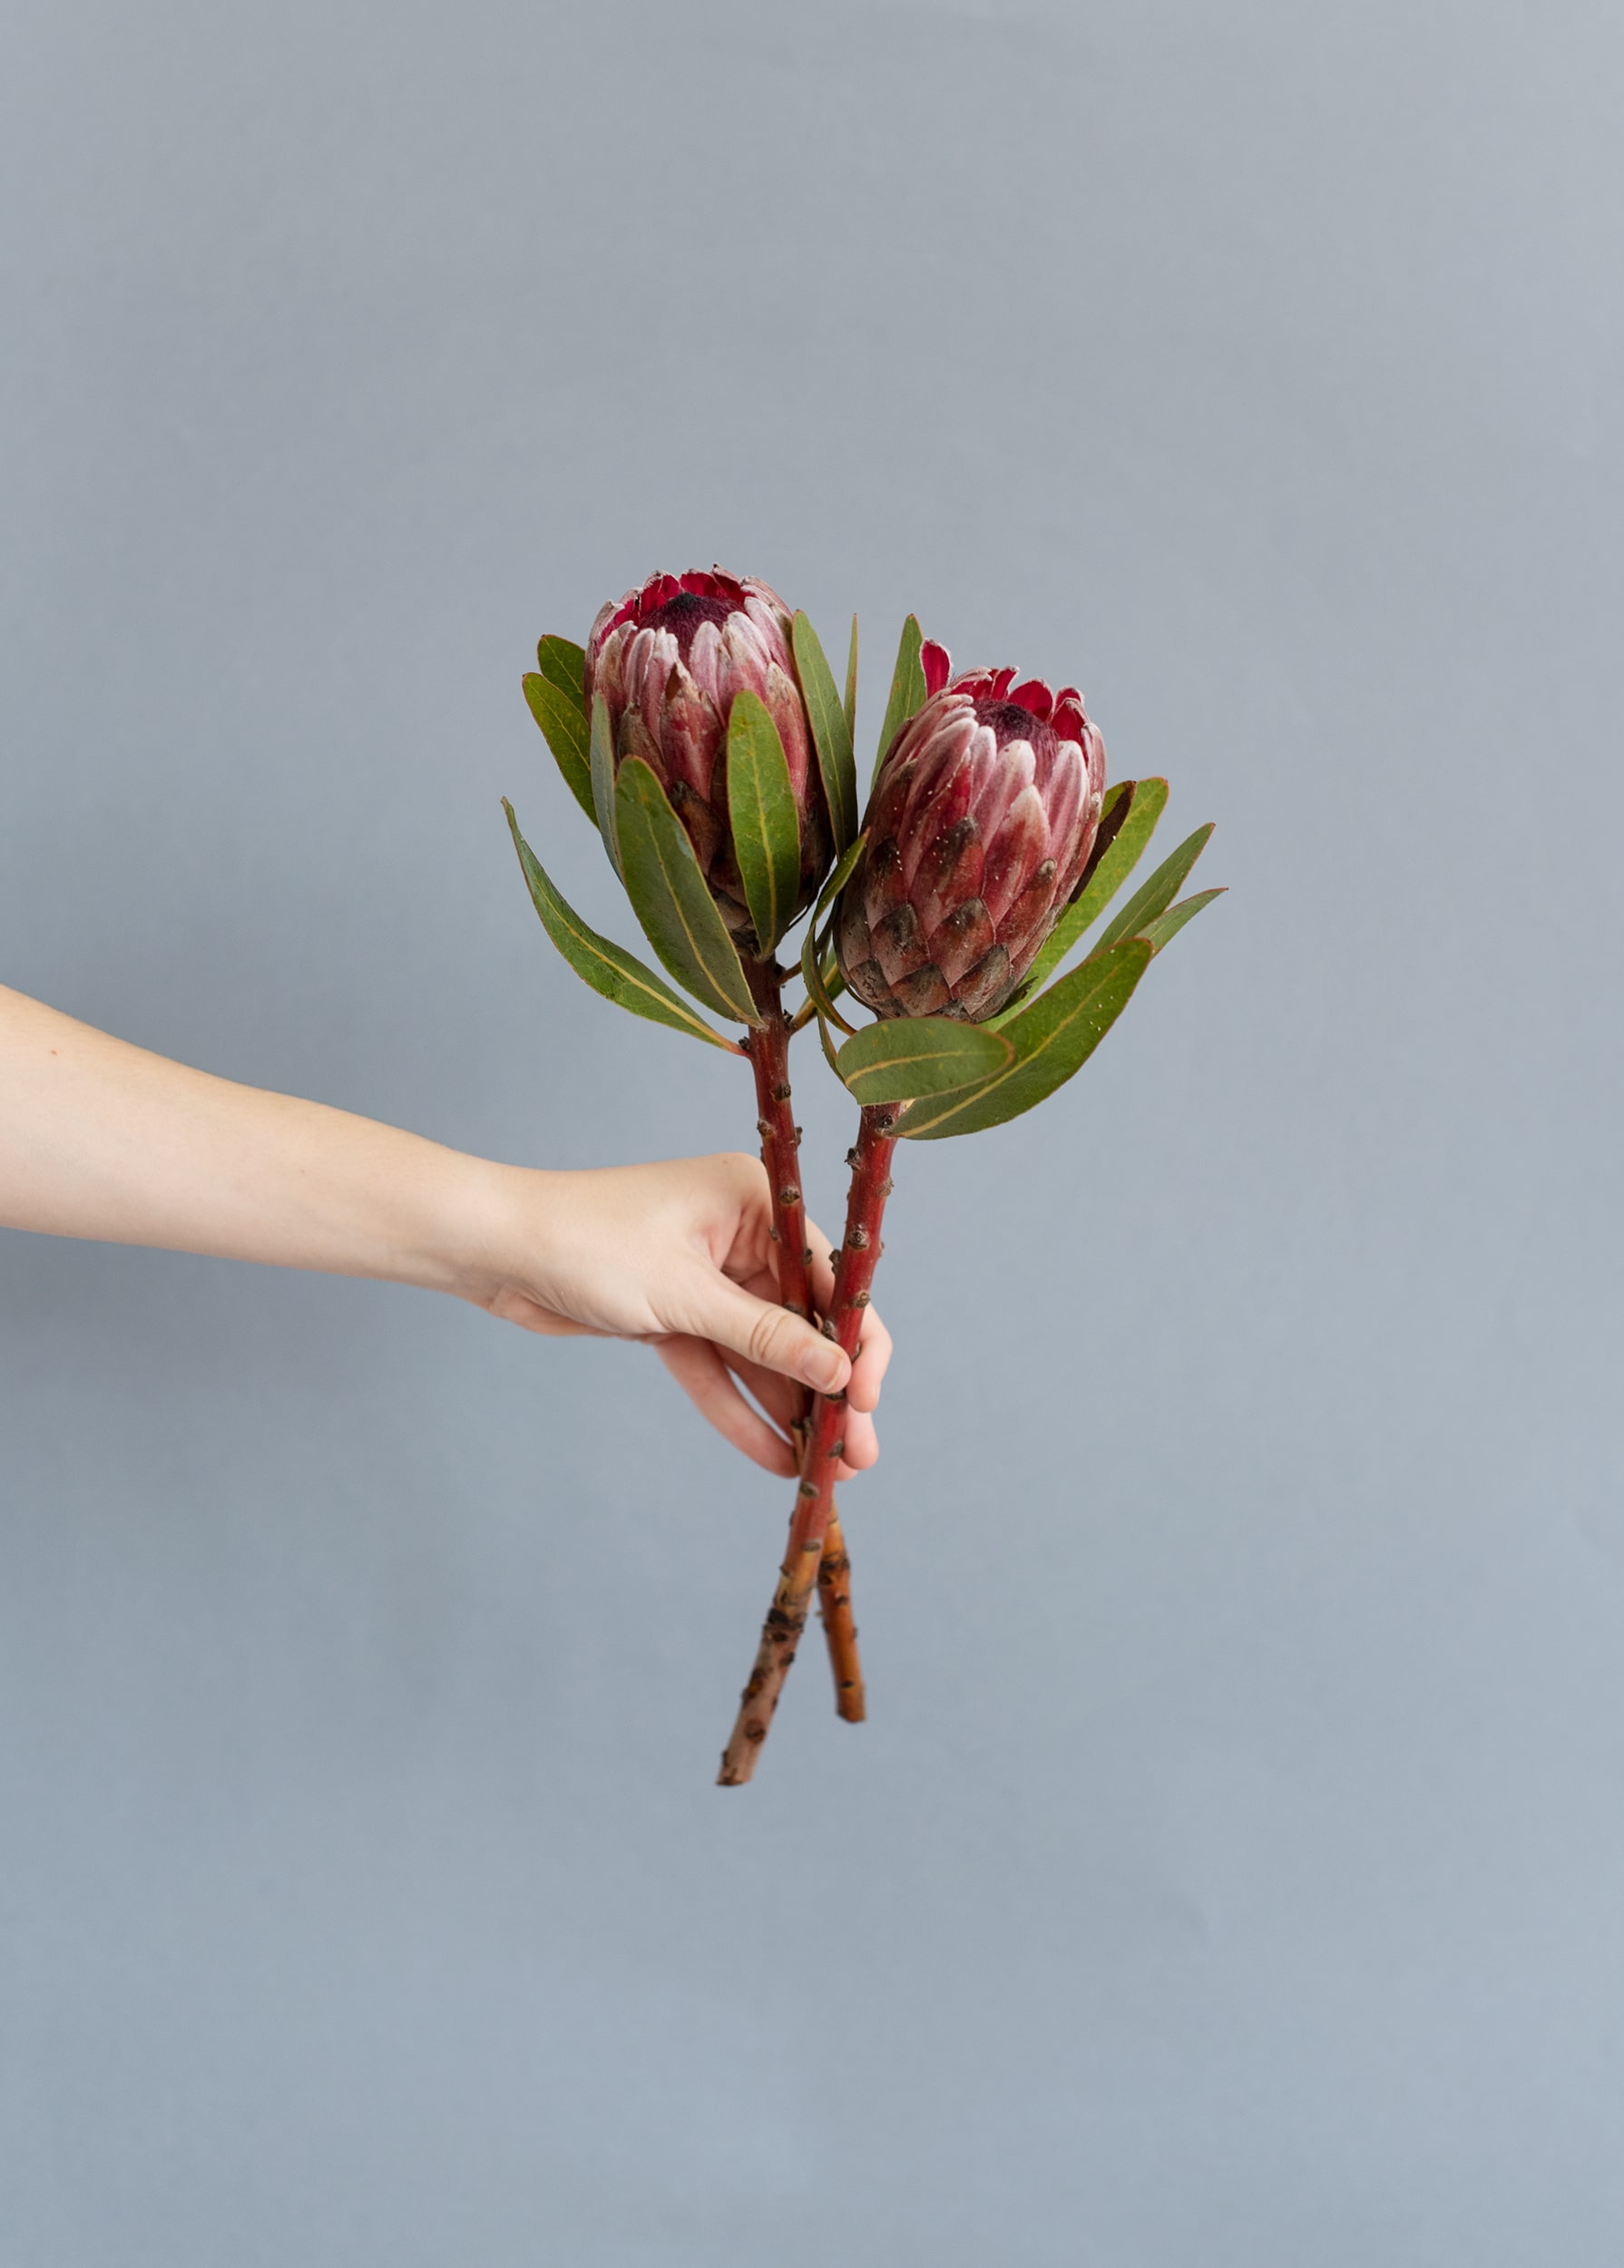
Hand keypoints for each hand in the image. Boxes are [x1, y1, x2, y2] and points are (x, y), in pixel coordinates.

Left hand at [466, 1153, 890, 1480]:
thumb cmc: (586, 1243)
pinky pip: (717, 1367)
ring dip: (792, 1409)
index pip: (832, 1274)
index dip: (857, 1341)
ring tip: (828, 1473)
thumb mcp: (686, 1295)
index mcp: (755, 1199)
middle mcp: (739, 1233)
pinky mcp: (672, 1313)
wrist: (495, 1248)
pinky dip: (739, 1409)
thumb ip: (766, 1338)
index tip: (867, 1399)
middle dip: (829, 1391)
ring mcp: (706, 1275)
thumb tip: (840, 1372)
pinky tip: (775, 1457)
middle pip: (802, 1321)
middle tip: (858, 1456)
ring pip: (762, 1353)